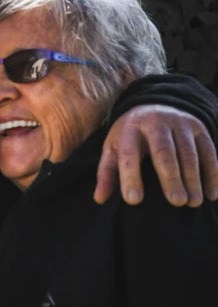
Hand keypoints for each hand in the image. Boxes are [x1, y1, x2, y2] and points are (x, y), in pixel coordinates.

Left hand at [95, 105, 217, 206]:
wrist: (155, 104)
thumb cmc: (131, 134)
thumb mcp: (114, 147)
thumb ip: (107, 172)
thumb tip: (99, 199)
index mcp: (130, 128)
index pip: (129, 153)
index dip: (130, 176)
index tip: (133, 200)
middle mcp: (155, 122)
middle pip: (164, 151)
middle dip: (170, 177)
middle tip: (176, 202)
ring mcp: (179, 123)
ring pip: (188, 152)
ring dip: (193, 178)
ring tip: (194, 202)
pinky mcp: (198, 127)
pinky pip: (208, 150)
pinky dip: (212, 172)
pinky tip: (212, 194)